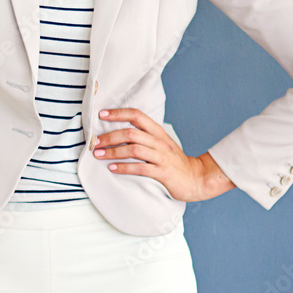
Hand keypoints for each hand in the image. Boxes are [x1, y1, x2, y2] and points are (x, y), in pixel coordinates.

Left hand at [92, 107, 234, 201]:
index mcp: (158, 132)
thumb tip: (119, 132)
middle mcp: (159, 142)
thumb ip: (145, 137)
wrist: (197, 179)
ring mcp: (162, 157)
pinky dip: (124, 168)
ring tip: (99, 155)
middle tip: (95, 142)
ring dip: (113, 152)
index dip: (118, 113)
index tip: (101, 114)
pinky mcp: (163, 173)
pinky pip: (140, 168)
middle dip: (109, 136)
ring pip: (133, 149)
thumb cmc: (174, 162)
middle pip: (131, 133)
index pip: (137, 115)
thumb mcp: (161, 144)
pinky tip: (113, 169)